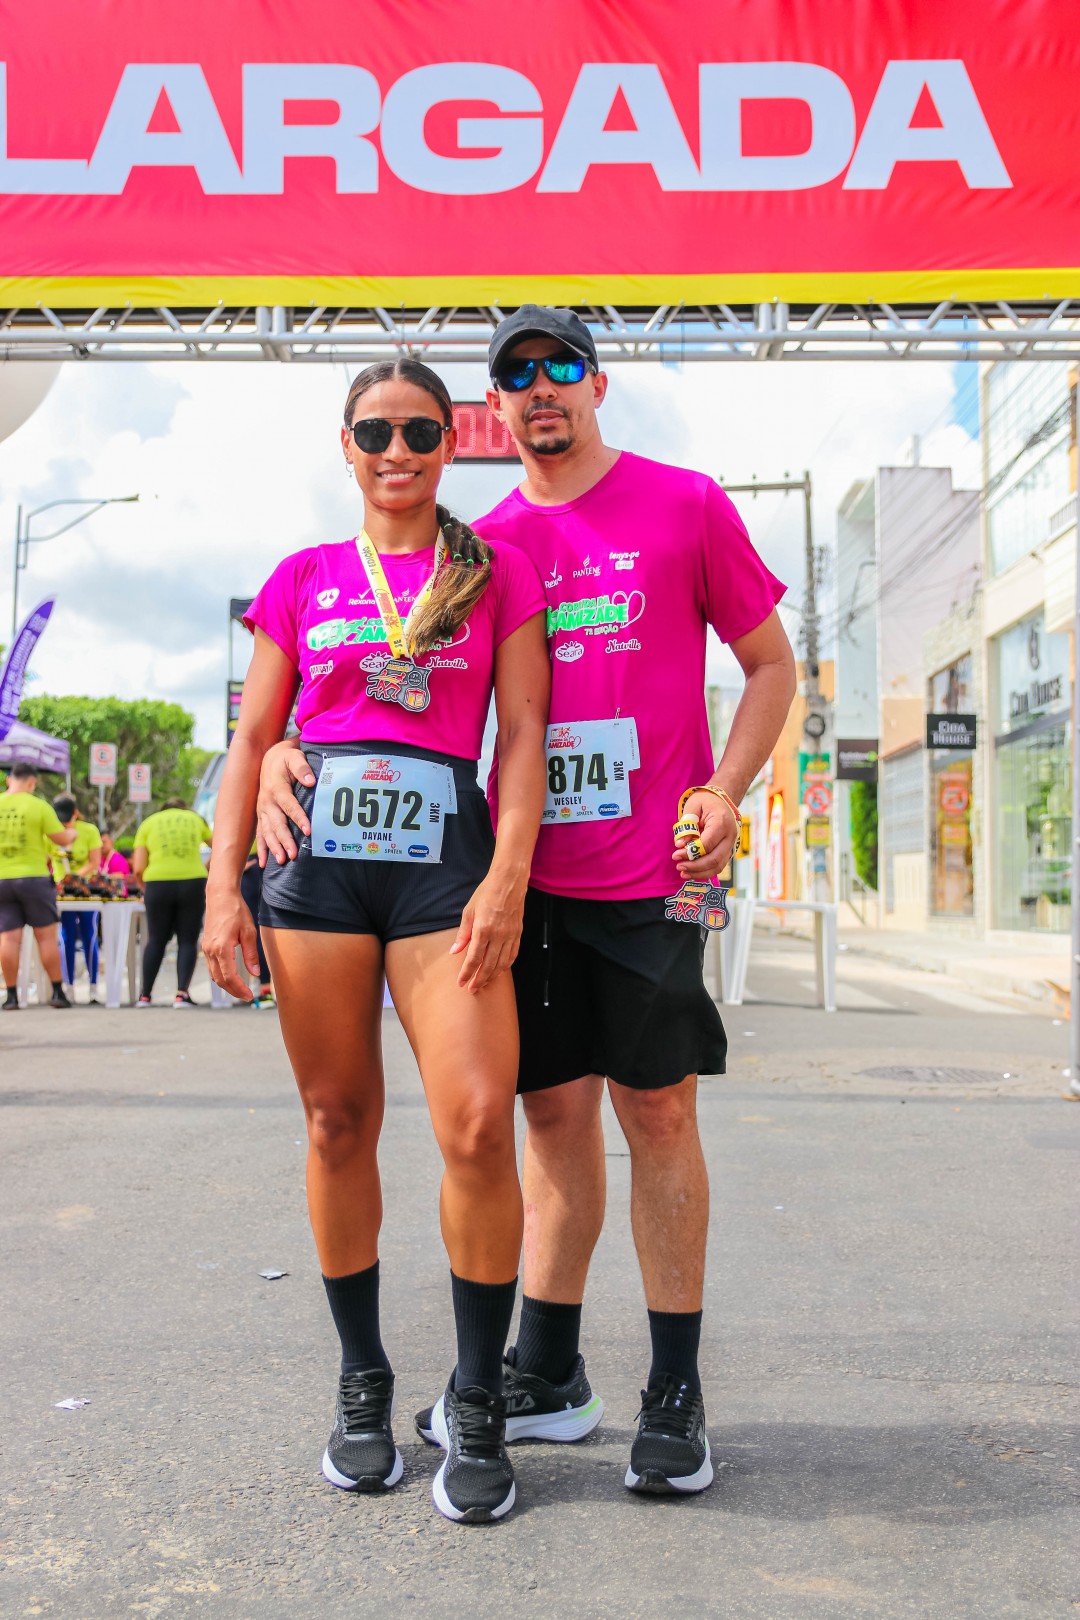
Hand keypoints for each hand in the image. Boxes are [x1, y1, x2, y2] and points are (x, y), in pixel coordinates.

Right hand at [203, 888, 259, 1000]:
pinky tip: (230, 978)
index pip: (229, 976)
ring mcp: (206, 949)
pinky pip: (211, 967)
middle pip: (220, 979)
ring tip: (240, 990)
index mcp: (221, 948)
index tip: (249, 996)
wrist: (220, 896)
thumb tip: (255, 974)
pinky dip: (220, 976)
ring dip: (226, 985)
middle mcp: (210, 951)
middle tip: (246, 997)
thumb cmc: (236, 911)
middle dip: (233, 991)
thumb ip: (251, 954)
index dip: (239, 989)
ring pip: (214, 975)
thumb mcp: (249, 932)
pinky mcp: (206, 946)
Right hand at [257, 741, 314, 865]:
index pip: (289, 805)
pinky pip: (261, 834)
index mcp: (276, 788)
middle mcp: (267, 801)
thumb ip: (302, 768)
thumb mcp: (294, 757)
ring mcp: (262, 810)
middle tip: (293, 855)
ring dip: (274, 847)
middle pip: (277, 823)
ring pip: (268, 831)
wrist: (269, 758)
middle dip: (285, 840)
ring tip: (282, 861)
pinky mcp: (261, 815)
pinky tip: (264, 863)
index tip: (309, 830)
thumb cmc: (286, 758)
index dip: (299, 818)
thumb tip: (311, 781)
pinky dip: (262, 848)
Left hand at [449, 872, 525, 993]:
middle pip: (489, 965)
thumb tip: (455, 951)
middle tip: (472, 989)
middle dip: (479, 980)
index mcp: (483, 929)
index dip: (467, 973)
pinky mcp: (518, 933)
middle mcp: (498, 935)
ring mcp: (510, 935)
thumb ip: (463, 934)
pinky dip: (506, 966)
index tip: (461, 983)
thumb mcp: (469, 911)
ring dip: (492, 976)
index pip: (474, 958)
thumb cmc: (486, 893)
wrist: (509, 881)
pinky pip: (512, 955)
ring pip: (502, 963)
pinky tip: (499, 971)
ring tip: (484, 984)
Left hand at [672, 790, 738, 882]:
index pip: (707, 844)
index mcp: (722, 822)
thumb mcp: (693, 806)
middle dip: (695, 867)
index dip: (690, 853)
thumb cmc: (706, 802)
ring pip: (718, 866)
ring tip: (683, 872)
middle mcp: (730, 836)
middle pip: (714, 859)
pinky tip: (692, 872)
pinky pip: (718, 865)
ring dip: (700, 873)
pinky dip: (705, 871)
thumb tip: (680, 845)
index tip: (675, 855)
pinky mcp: (728, 851)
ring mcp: (731, 845)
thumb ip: (686, 825)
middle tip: (678, 866)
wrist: (721, 801)